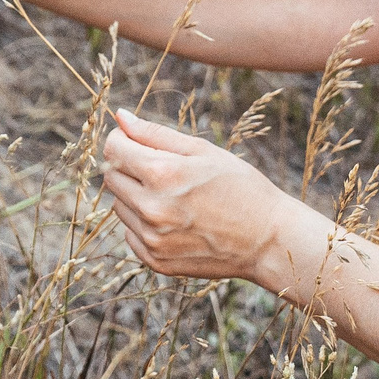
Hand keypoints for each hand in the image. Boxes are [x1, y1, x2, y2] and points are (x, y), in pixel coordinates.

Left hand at [99, 108, 314, 285]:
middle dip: (127, 167)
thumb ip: (155, 134)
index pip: (113, 150)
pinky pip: (131, 234)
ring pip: (119, 206)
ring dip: (135, 196)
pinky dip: (143, 224)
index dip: (122, 140)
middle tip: (161, 168)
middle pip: (111, 178)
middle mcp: (151, 209)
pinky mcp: (156, 261)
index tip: (135, 141)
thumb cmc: (240, 187)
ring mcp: (152, 239)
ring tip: (173, 196)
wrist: (267, 240)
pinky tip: (174, 220)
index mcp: (162, 175)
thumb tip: (120, 116)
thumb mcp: (202, 151)